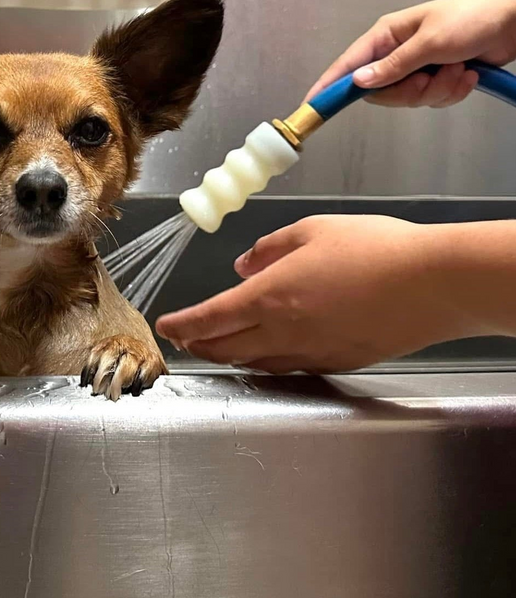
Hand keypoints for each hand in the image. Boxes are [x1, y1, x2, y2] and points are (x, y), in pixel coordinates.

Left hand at [155, 216, 481, 372]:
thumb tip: (245, 264)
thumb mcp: (312, 231)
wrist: (432, 284)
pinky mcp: (336, 362)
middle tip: (184, 338)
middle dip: (197, 343)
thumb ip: (270, 248)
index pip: (209, 318)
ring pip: (254, 362)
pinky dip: (264, 360)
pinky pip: (288, 366)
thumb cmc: (375, 249)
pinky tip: (266, 352)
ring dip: (227, 355)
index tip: (166, 326)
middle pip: (225, 347)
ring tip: (215, 347)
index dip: (182, 324)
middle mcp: (284, 332)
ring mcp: (311, 353)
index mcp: (270, 297)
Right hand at [305, 0, 515, 107]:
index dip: (330, 86)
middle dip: (408, 92)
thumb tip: (358, 83)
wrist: (515, 22)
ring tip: (457, 69)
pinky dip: (451, 92)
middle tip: (429, 77)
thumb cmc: (474, 18)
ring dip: (437, 90)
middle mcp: (396, 52)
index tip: (312, 104)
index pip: (348, 65)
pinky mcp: (436, 78)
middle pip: (380, 92)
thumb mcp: (429, 43)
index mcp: (386, 35)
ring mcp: (416, 67)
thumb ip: (392, 67)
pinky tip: (467, 74)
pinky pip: (431, 100)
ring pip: (408, 99)